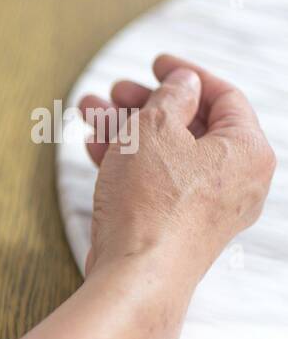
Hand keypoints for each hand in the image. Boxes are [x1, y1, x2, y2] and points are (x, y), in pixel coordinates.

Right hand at [77, 54, 275, 281]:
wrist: (136, 275)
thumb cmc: (151, 203)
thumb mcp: (155, 130)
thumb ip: (171, 97)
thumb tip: (183, 85)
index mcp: (248, 150)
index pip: (223, 96)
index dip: (185, 74)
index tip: (155, 63)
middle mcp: (238, 180)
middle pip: (191, 125)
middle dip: (146, 104)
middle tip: (115, 92)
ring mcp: (209, 207)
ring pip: (167, 154)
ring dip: (128, 130)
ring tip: (90, 113)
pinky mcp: (179, 226)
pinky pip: (158, 182)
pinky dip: (130, 162)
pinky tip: (96, 147)